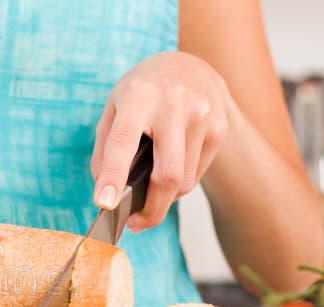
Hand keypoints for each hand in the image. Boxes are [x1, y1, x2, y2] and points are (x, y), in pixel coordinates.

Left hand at [90, 51, 232, 230]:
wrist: (189, 66)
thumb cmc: (142, 93)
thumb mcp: (113, 108)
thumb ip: (104, 149)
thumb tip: (107, 194)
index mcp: (139, 95)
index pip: (123, 142)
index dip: (113, 176)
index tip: (105, 203)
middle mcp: (174, 104)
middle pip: (166, 174)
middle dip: (151, 210)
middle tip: (135, 224)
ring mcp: (202, 116)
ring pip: (183, 181)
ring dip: (163, 197)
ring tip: (149, 190)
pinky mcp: (219, 129)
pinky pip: (196, 175)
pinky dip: (179, 183)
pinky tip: (169, 168)